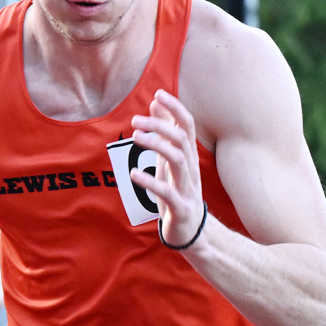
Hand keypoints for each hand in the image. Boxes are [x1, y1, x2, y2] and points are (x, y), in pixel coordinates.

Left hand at [128, 90, 207, 250]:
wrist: (191, 231)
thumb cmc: (178, 192)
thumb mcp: (169, 160)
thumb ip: (164, 134)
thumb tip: (156, 103)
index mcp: (189, 156)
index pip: (187, 125)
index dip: (175, 108)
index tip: (158, 94)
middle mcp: (191, 169)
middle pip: (182, 139)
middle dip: (160, 126)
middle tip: (136, 121)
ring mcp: (187, 188)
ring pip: (178, 160)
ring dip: (156, 146)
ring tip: (135, 137)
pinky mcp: (180, 208)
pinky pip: (167, 192)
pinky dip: (150, 182)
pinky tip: (134, 174)